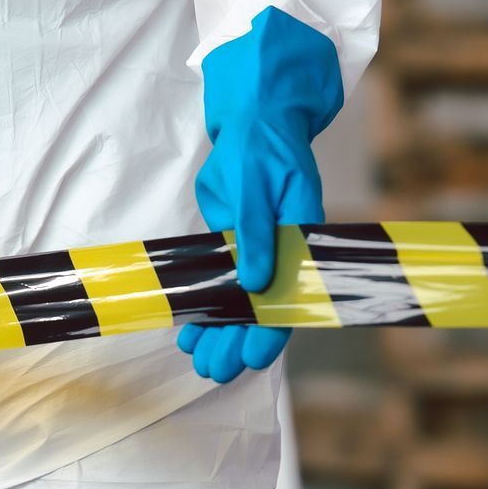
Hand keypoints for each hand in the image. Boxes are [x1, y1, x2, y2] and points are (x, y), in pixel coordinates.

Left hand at [179, 7, 341, 382]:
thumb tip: (254, 283)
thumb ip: (254, 233)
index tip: (252, 357)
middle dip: (237, 342)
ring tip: (198, 360)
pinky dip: (205, 307)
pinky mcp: (232, 244)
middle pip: (262, 309)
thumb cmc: (263, 145)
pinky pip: (220, 284)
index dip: (271, 331)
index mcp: (298, 238)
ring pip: (239, 303)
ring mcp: (256, 250)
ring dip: (219, 332)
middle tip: (215, 370)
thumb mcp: (258, 184)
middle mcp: (281, 251)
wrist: (253, 119)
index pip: (290, 296)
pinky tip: (189, 333)